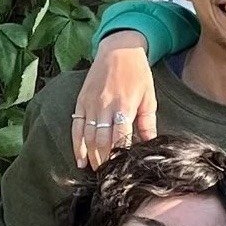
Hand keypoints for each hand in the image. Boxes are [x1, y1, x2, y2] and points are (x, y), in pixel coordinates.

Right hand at [71, 37, 160, 168]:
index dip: (121, 156)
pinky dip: (77, 146)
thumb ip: (148, 123)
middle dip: (105, 162)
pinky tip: (81, 160)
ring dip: (92, 157)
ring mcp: (90, 104)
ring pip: (88, 138)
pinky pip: (76, 128)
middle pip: (102, 142)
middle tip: (110, 176)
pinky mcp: (80, 102)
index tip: (123, 170)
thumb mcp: (149, 97)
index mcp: (124, 106)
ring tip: (98, 171)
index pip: (121, 138)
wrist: (118, 49)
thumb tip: (149, 144)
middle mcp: (104, 106)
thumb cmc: (138, 73)